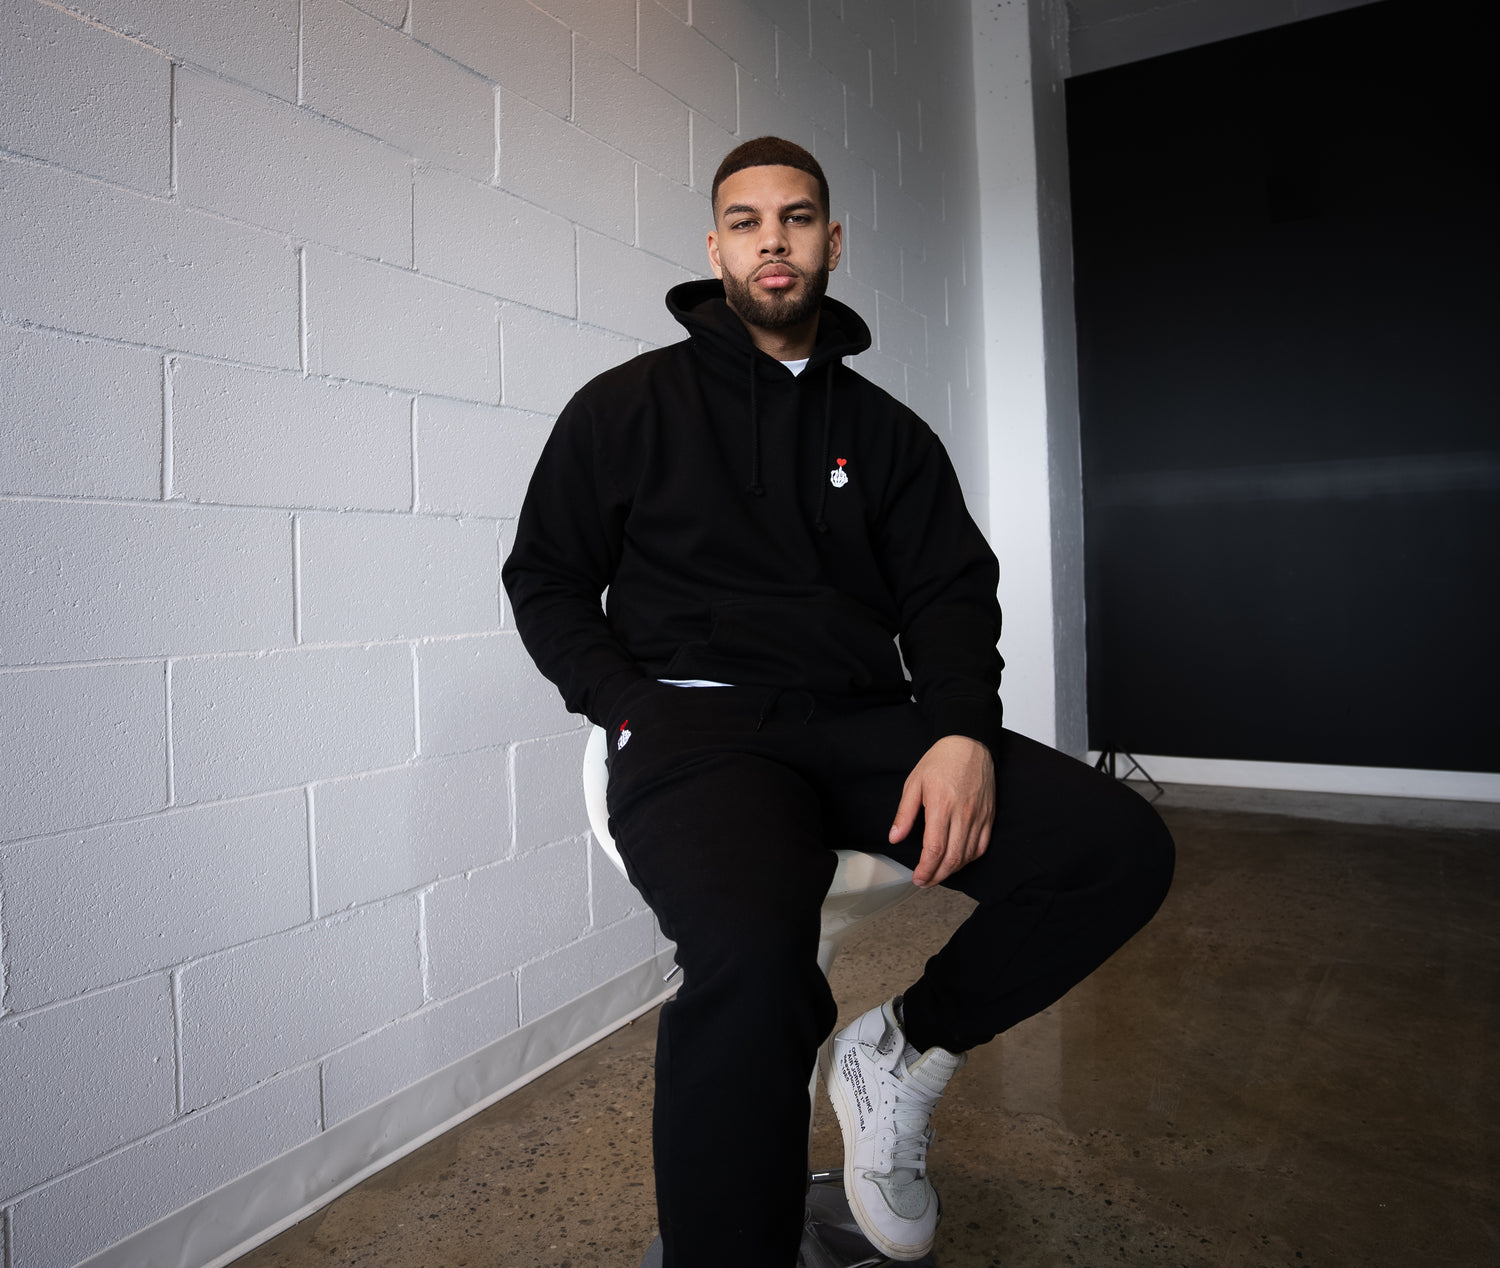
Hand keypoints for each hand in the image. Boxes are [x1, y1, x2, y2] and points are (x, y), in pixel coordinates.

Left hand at [888, 736, 994, 887]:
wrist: (969, 744)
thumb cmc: (940, 761)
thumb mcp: (914, 783)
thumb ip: (905, 814)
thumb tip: (895, 838)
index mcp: (941, 805)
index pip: (934, 848)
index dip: (925, 869)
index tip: (917, 877)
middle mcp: (963, 814)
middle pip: (952, 858)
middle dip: (936, 876)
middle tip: (924, 881)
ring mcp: (979, 816)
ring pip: (967, 855)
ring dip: (951, 870)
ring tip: (937, 874)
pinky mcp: (989, 816)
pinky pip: (981, 846)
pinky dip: (969, 859)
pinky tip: (957, 861)